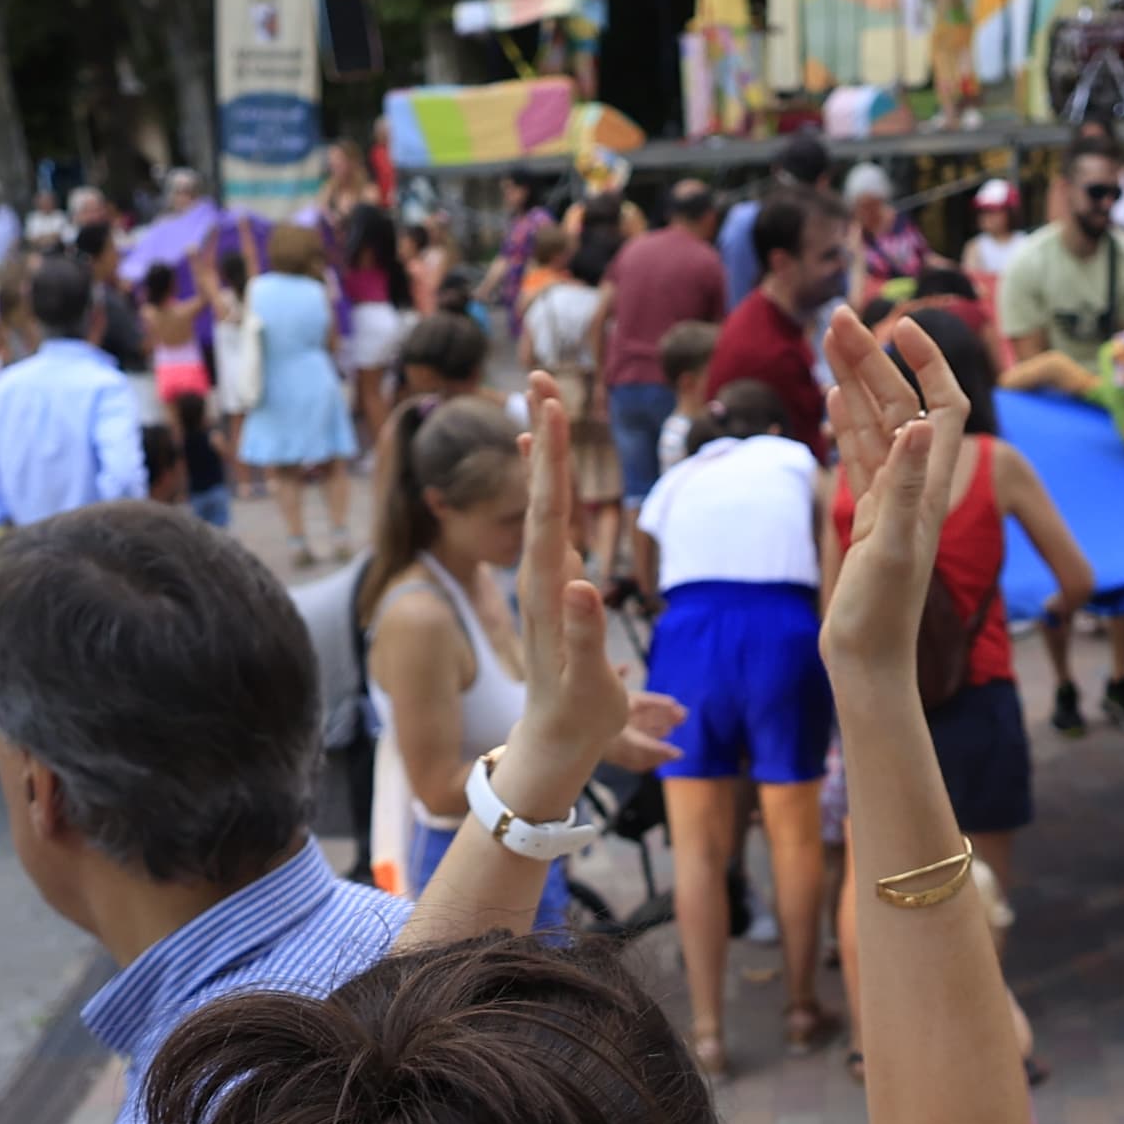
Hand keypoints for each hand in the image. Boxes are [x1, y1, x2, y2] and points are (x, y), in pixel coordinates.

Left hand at [485, 371, 643, 824]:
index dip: (550, 457)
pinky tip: (544, 469)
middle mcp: (541, 576)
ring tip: (539, 405)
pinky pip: (548, 524)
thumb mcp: (584, 684)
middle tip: (541, 378)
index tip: (550, 405)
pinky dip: (547, 488)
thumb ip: (582, 636)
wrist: (552, 744)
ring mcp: (545, 580)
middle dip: (543, 436)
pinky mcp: (552, 587)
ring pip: (543, 503)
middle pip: (542, 493)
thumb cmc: (576, 718)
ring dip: (542, 453)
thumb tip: (579, 583)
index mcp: (548, 590)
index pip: (548, 510)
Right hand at [817, 303, 968, 685]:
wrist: (868, 658)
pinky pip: (860, 457)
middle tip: (838, 317)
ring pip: (874, 424)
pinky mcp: (868, 515)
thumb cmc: (883, 612)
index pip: (941, 404)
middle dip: (872, 358)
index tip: (901, 324)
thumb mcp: (894, 545)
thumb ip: (902, 486)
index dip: (928, 361)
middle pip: (899, 403)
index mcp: (929, 483)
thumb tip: (911, 428)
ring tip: (830, 339)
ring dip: (855, 381)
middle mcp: (914, 483)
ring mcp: (890, 498)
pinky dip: (849, 423)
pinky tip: (837, 398)